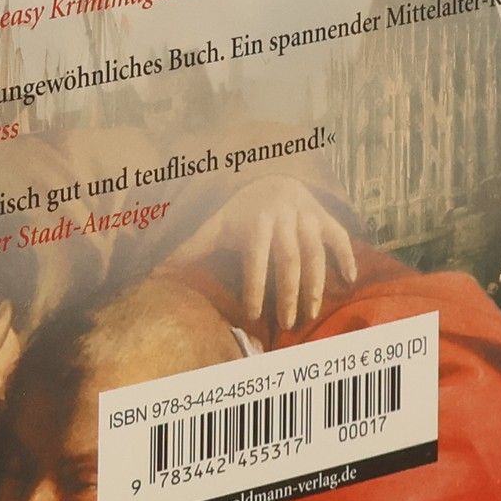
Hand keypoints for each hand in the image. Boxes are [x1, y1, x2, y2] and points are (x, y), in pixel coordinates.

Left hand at [166, 174, 357, 331]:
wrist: (269, 176)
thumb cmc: (237, 212)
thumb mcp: (211, 225)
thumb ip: (187, 249)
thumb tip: (151, 272)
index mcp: (254, 220)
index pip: (255, 257)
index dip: (253, 286)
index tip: (251, 314)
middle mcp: (283, 216)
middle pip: (289, 259)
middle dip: (287, 294)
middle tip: (285, 324)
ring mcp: (306, 215)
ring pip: (315, 252)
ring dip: (315, 285)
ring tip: (311, 314)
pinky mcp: (324, 215)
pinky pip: (339, 236)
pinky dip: (347, 257)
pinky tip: (349, 281)